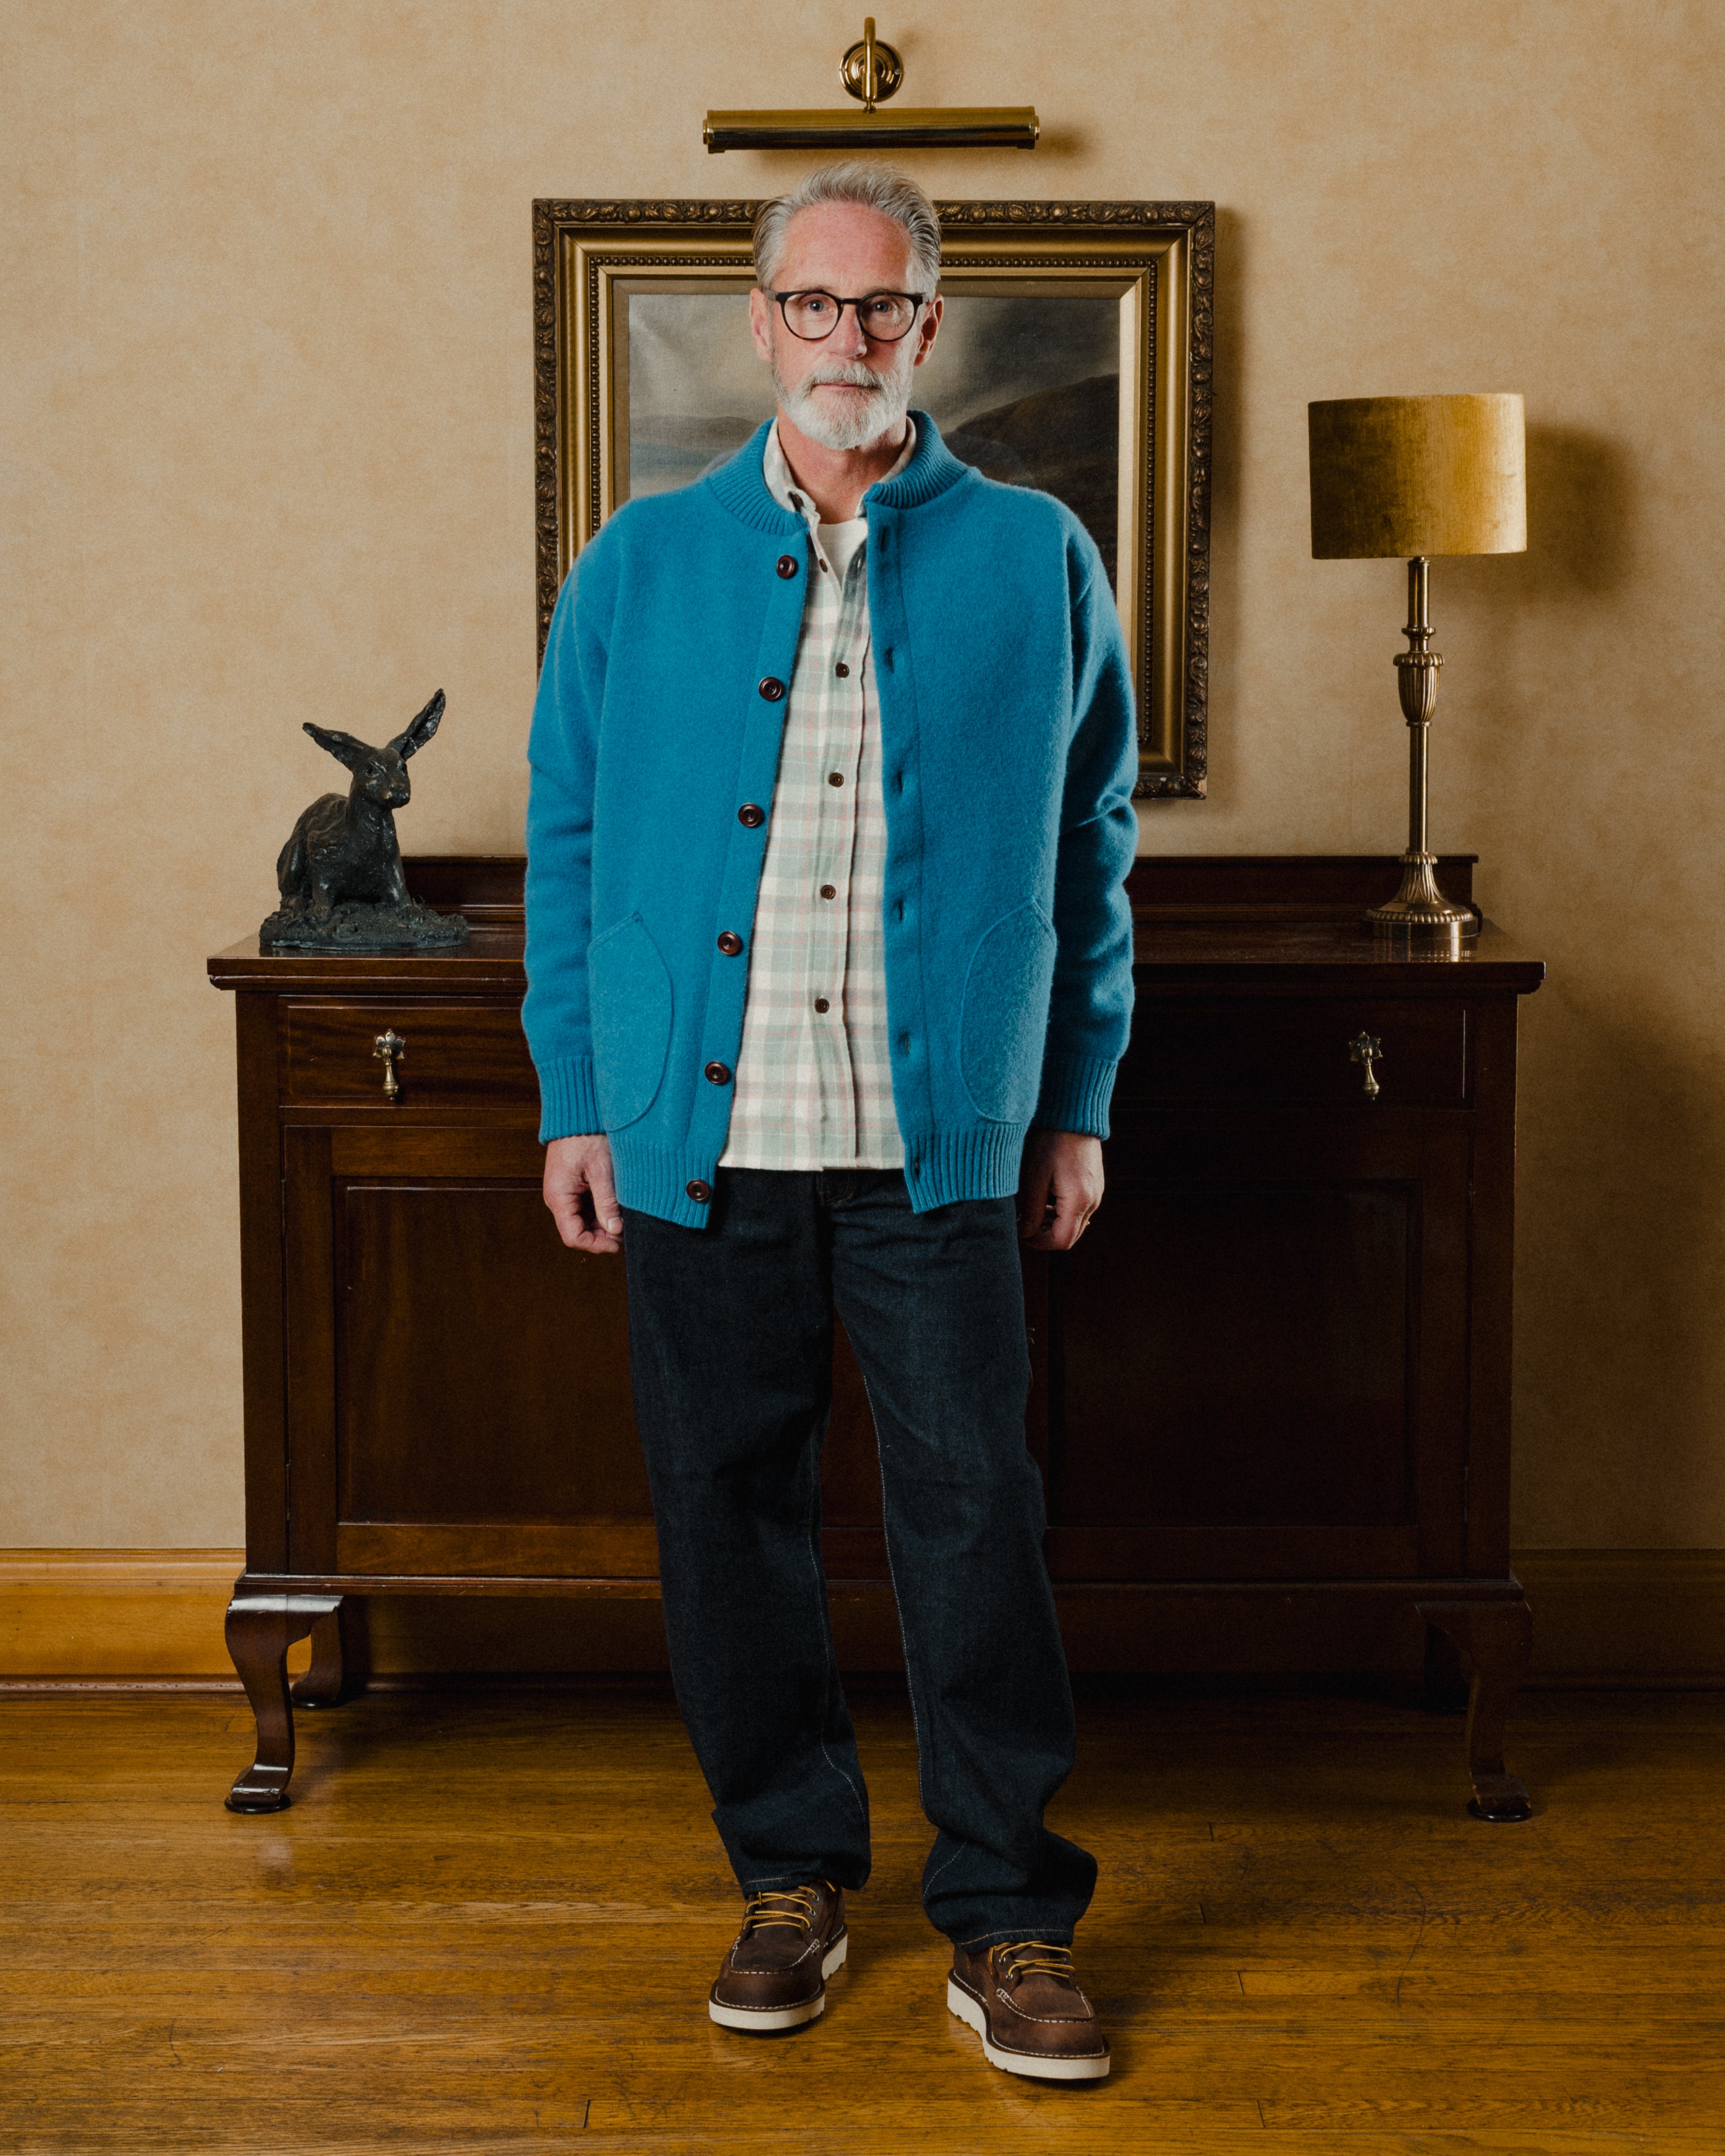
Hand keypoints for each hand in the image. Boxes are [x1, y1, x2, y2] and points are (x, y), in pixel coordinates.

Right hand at [543, 1134, 623, 1253]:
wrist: (578, 1112)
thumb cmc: (587, 1136)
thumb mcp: (601, 1170)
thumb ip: (607, 1202)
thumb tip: (615, 1230)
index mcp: (559, 1197)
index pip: (573, 1237)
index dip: (596, 1245)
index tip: (618, 1244)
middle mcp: (557, 1198)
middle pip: (578, 1231)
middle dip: (602, 1235)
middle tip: (627, 1229)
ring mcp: (564, 1192)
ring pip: (583, 1221)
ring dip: (603, 1223)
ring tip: (624, 1216)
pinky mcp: (572, 1186)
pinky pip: (585, 1207)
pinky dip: (600, 1211)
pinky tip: (616, 1206)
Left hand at [1017, 1130, 1103, 1251]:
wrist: (1073, 1116)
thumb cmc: (1051, 1142)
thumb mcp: (1035, 1177)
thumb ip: (1031, 1210)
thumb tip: (1025, 1233)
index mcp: (1078, 1201)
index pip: (1061, 1241)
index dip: (1039, 1242)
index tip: (1022, 1232)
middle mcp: (1093, 1201)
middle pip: (1070, 1237)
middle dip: (1045, 1235)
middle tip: (1024, 1221)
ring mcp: (1097, 1194)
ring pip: (1074, 1225)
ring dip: (1052, 1224)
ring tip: (1032, 1208)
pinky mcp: (1095, 1186)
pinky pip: (1079, 1210)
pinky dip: (1062, 1212)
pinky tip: (1047, 1199)